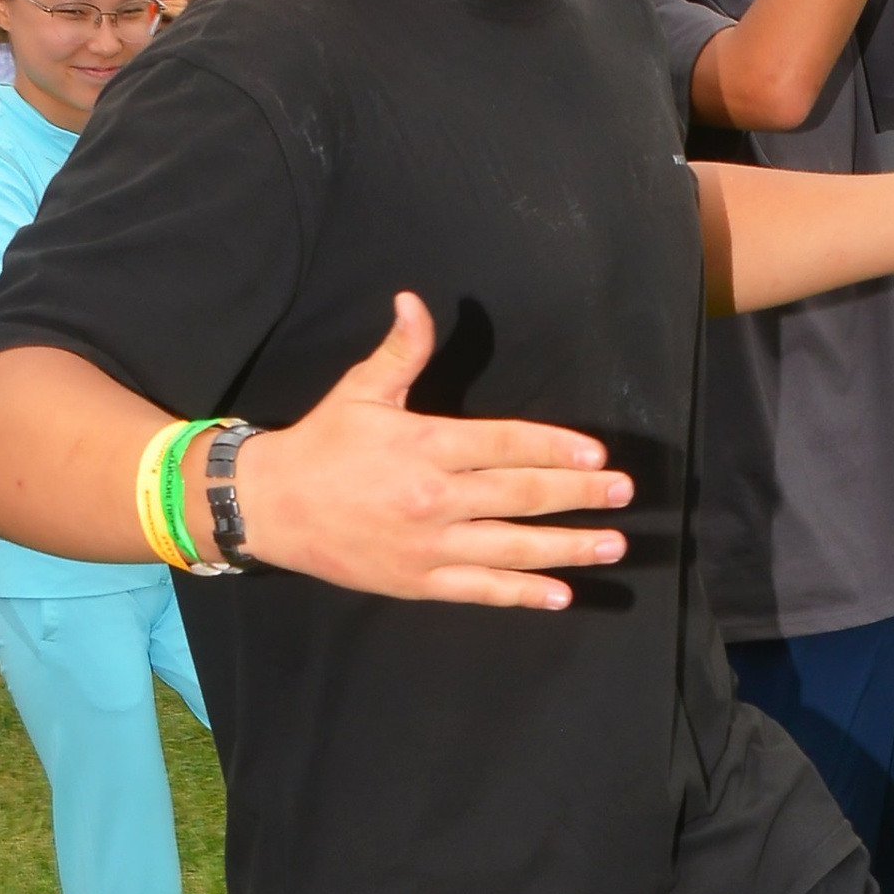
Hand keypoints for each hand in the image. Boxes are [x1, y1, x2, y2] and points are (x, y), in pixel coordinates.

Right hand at [230, 294, 635, 611]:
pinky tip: (561, 593)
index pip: (506, 443)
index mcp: (426, 444)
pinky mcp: (418, 581)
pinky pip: (480, 589)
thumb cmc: (321, 445)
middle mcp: (434, 496)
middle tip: (624, 494)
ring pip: (511, 546)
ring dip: (566, 546)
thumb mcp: (361, 391)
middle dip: (578, 494)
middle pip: (520, 494)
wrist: (269, 507)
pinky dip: (521, 593)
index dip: (555, 448)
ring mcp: (428, 544)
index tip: (597, 454)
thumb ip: (401, 351)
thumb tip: (415, 300)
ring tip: (611, 544)